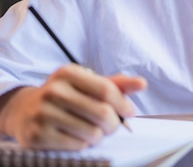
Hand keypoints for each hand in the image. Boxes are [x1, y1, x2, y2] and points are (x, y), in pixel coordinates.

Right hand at [0, 64, 146, 149]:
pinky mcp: (37, 135)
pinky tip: (78, 136)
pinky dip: (84, 144)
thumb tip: (142, 83)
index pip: (106, 90)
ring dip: (100, 135)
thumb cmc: (66, 95)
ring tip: (95, 130)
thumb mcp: (88, 83)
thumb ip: (117, 84)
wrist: (25, 110)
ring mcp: (43, 114)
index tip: (129, 112)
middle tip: (113, 125)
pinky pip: (77, 145)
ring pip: (92, 133)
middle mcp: (53, 91)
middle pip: (102, 113)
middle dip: (114, 123)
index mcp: (68, 73)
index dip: (123, 104)